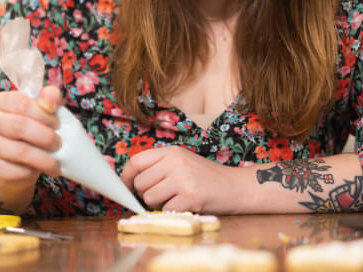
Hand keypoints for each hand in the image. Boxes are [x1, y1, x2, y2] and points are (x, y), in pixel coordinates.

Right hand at [0, 85, 62, 187]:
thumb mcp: (41, 108)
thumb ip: (49, 98)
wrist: (13, 158)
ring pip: (19, 151)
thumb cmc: (31, 127)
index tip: (57, 124)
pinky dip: (32, 172)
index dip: (44, 114)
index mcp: (0, 101)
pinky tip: (39, 170)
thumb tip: (51, 103)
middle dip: (46, 136)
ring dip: (44, 158)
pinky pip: (15, 171)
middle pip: (19, 126)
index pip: (21, 103)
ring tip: (54, 162)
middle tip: (58, 143)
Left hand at [121, 146, 242, 213]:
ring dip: (159, 204)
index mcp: (172, 151)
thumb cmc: (206, 177)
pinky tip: (186, 204)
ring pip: (150, 198)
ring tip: (176, 198)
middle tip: (163, 195)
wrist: (236, 186)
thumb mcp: (183, 162)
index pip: (137, 161)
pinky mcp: (191, 197)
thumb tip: (130, 182)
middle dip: (146, 194)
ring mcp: (184, 179)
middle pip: (141, 183)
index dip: (126, 176)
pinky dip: (172, 211)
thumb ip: (159, 167)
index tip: (126, 187)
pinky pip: (166, 210)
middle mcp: (176, 162)